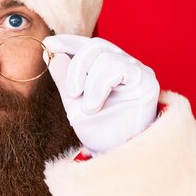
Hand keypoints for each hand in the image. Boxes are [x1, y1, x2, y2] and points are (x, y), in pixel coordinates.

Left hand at [43, 34, 159, 153]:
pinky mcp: (146, 79)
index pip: (87, 45)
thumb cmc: (97, 129)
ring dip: (89, 81)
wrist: (113, 153)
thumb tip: (50, 52)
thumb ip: (64, 78)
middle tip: (72, 92)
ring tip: (88, 107)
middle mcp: (123, 64)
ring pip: (106, 55)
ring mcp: (136, 70)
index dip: (68, 42)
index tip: (48, 44)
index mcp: (106, 67)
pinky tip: (95, 104)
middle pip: (95, 45)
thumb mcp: (73, 102)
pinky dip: (100, 85)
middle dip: (77, 65)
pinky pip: (119, 67)